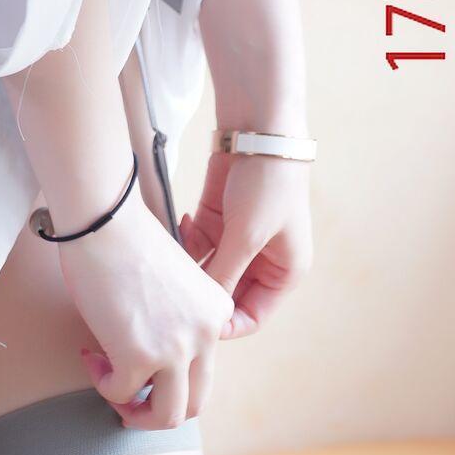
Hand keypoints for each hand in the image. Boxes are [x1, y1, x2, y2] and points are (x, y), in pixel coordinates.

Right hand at [57, 186, 237, 427]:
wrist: (106, 221)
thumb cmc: (128, 243)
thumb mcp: (175, 289)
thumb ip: (176, 323)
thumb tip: (150, 366)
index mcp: (218, 312)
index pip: (205, 366)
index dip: (169, 369)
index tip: (138, 351)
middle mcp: (207, 333)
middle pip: (197, 402)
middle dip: (160, 410)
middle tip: (132, 400)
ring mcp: (177, 348)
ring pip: (170, 416)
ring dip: (138, 415)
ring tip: (112, 389)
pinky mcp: (141, 356)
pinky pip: (121, 394)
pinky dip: (103, 383)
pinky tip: (92, 355)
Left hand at [177, 147, 312, 332]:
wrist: (259, 127)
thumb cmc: (268, 183)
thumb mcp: (247, 236)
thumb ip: (224, 277)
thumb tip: (202, 314)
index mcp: (284, 271)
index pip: (251, 316)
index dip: (224, 326)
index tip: (194, 325)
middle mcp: (262, 260)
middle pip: (225, 295)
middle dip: (200, 296)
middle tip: (173, 298)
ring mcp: (238, 239)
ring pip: (206, 271)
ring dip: (189, 269)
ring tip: (169, 264)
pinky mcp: (218, 219)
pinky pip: (196, 245)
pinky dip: (184, 243)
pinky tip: (180, 226)